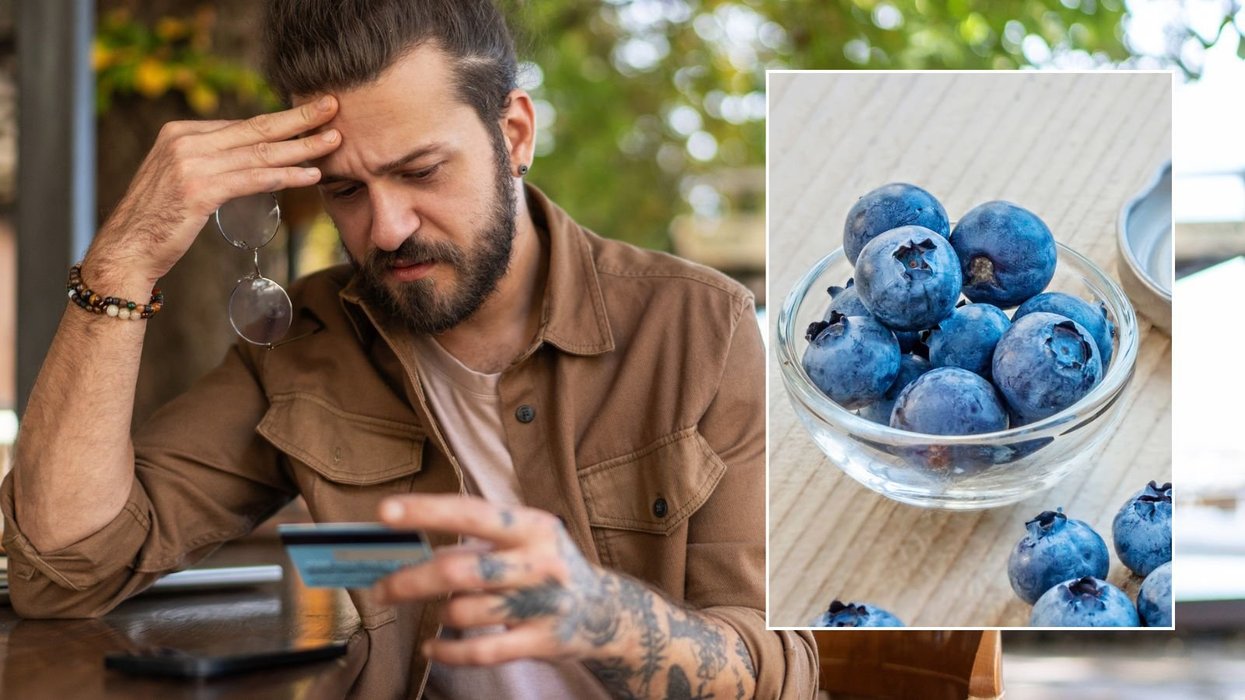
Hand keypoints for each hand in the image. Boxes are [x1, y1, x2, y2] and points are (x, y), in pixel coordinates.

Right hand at [85, 96, 341, 286]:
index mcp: (180, 132)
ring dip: (301, 147)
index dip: (279, 121)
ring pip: (259, 152)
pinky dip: (285, 177)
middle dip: (298, 118)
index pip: (241, 125)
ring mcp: (190, 163)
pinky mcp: (199, 190)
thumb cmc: (158, 220)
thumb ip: (208, 162)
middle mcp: (184, 141)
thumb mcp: (181, 178)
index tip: (310, 115)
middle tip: (332, 107)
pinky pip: (253, 180)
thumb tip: (247, 158)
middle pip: (255, 128)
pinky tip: (310, 176)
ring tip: (332, 142)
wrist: (126, 249)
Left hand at [372, 494, 626, 665]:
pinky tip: (432, 647)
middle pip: (458, 570)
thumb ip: (477, 543)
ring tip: (441, 609)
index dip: (426, 511)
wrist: (607, 613)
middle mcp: (540, 562)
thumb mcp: (524, 542)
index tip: (385, 512)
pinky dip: (447, 651)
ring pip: (463, 611)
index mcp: (533, 527)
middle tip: (380, 589)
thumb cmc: (548, 568)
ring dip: (440, 612)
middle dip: (409, 581)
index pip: (472, 513)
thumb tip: (409, 549)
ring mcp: (542, 604)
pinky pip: (479, 651)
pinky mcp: (541, 641)